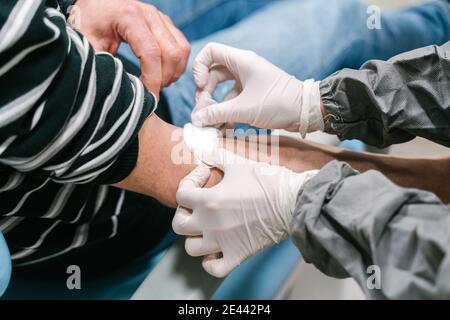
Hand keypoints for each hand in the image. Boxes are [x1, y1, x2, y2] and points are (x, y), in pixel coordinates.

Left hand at [73, 0, 190, 95]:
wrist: (95, 4)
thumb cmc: (88, 23)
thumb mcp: (86, 43)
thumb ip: (100, 63)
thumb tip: (119, 89)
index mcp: (129, 17)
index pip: (151, 53)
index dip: (153, 79)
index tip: (148, 97)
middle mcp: (149, 14)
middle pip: (172, 53)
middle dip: (164, 78)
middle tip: (151, 93)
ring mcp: (161, 18)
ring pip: (181, 50)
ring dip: (173, 72)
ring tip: (157, 84)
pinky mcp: (167, 24)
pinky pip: (182, 47)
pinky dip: (177, 65)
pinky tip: (162, 74)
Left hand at [172, 148, 317, 277]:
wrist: (293, 201)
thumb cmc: (267, 181)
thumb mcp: (239, 164)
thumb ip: (216, 157)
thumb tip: (203, 152)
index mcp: (209, 200)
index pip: (180, 195)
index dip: (189, 183)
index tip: (205, 176)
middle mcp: (210, 223)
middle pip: (178, 225)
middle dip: (184, 213)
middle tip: (196, 206)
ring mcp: (223, 243)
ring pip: (191, 248)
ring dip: (195, 237)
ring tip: (205, 228)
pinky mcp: (238, 255)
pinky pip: (213, 268)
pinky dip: (210, 262)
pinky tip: (216, 250)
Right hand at [191, 43, 323, 135]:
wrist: (306, 111)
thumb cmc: (278, 103)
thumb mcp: (244, 109)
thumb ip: (217, 113)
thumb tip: (196, 119)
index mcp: (242, 61)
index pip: (211, 51)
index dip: (199, 67)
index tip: (201, 86)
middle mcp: (243, 68)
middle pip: (213, 74)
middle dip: (205, 93)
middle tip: (204, 111)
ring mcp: (248, 81)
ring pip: (222, 90)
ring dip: (215, 107)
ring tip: (212, 125)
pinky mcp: (253, 95)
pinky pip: (233, 101)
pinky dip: (227, 112)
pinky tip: (226, 128)